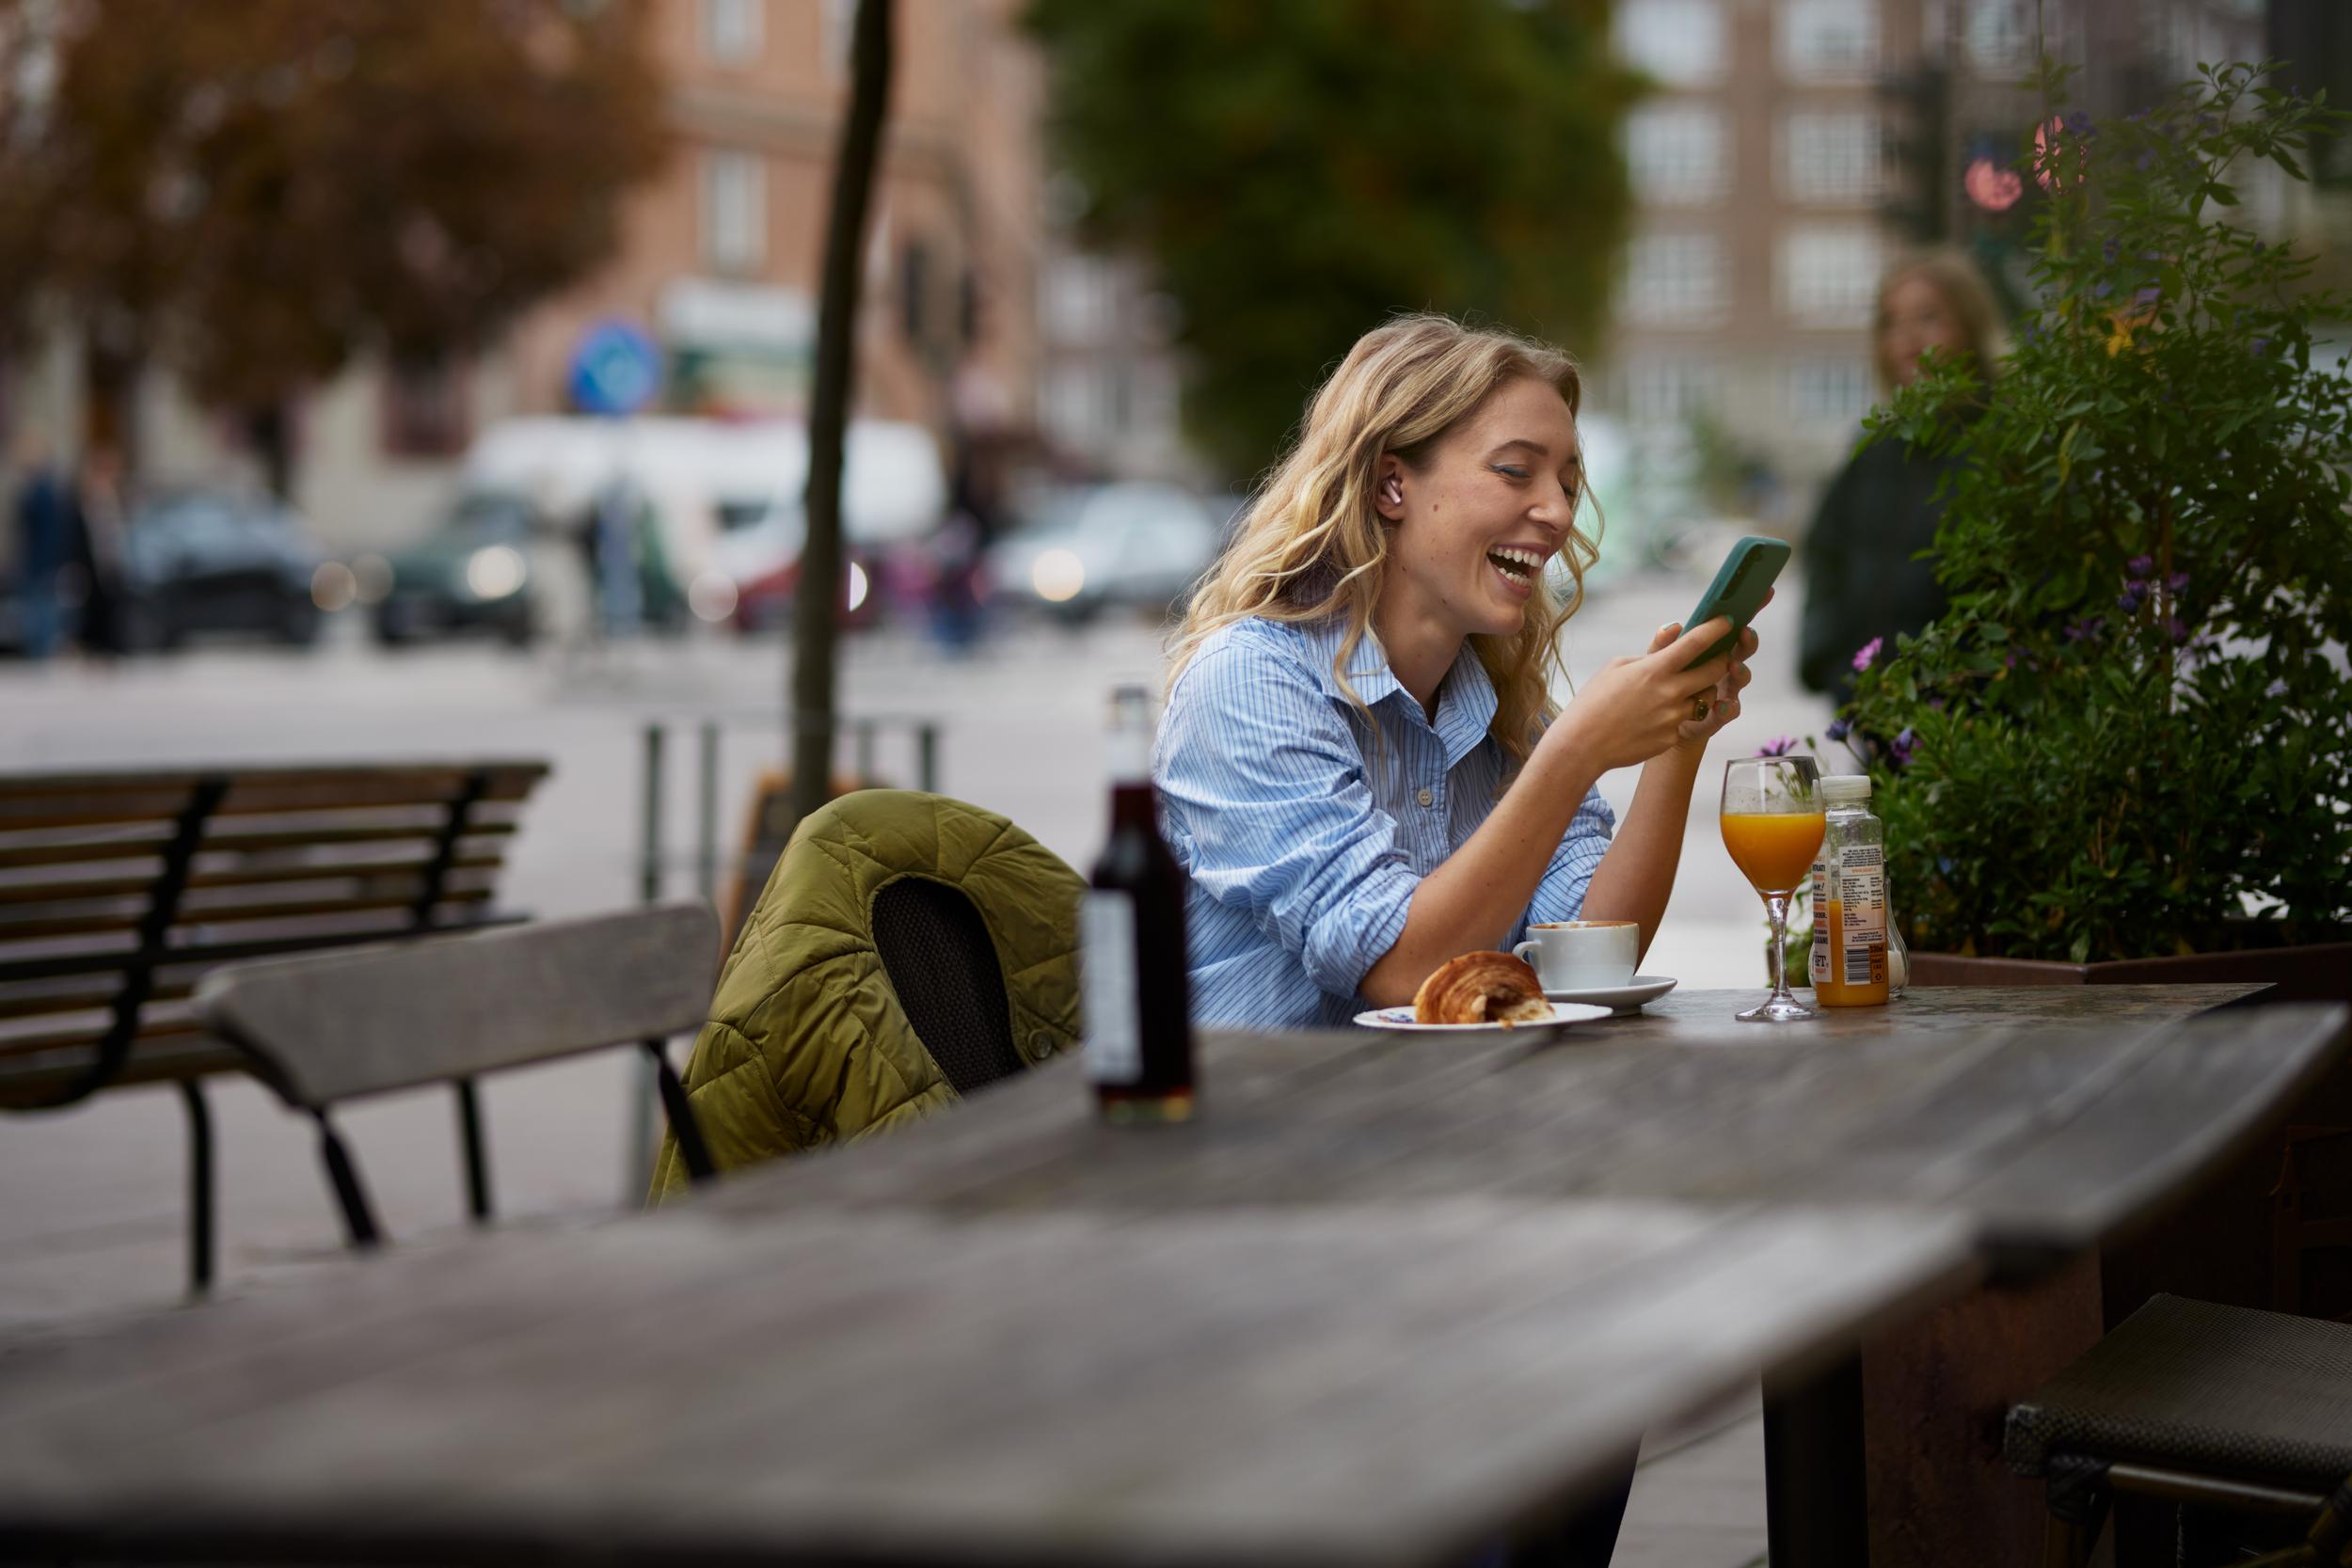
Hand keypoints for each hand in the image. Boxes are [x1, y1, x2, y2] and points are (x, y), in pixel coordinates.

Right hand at [1550, 618, 1737, 771]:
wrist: (1582, 745)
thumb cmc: (1594, 701)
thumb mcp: (1616, 666)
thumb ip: (1651, 651)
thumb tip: (1674, 637)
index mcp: (1655, 669)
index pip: (1696, 642)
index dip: (1716, 629)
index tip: (1727, 621)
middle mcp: (1670, 692)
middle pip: (1714, 671)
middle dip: (1720, 661)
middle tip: (1717, 657)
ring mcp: (1673, 718)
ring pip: (1704, 699)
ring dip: (1697, 691)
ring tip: (1674, 692)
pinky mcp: (1671, 737)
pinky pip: (1684, 722)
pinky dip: (1675, 716)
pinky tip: (1651, 718)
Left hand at [1656, 611, 1760, 750]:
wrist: (1651, 725)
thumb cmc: (1658, 688)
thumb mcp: (1654, 663)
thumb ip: (1661, 646)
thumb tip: (1675, 625)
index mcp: (1711, 649)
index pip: (1733, 626)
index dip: (1750, 609)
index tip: (1763, 592)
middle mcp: (1723, 668)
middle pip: (1743, 650)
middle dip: (1748, 640)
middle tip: (1745, 631)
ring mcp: (1724, 691)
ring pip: (1740, 678)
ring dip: (1740, 670)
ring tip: (1733, 666)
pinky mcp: (1717, 717)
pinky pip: (1728, 711)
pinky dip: (1727, 708)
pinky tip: (1721, 705)